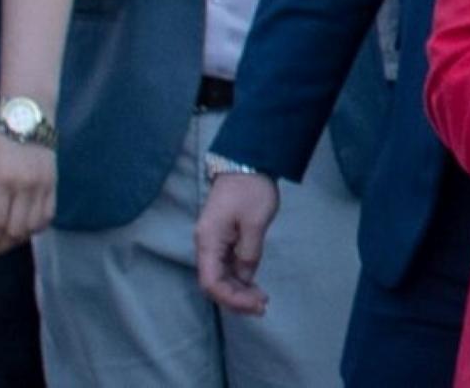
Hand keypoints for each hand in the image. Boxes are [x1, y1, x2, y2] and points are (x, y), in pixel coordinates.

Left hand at [0, 118, 55, 257]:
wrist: (29, 112)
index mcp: (2, 181)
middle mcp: (26, 187)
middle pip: (16, 229)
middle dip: (2, 245)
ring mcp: (43, 185)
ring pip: (34, 225)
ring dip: (19, 238)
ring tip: (6, 241)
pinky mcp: (54, 182)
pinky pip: (49, 213)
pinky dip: (38, 226)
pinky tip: (27, 228)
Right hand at [194, 171, 279, 315]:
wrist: (246, 163)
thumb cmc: (251, 190)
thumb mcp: (255, 223)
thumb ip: (249, 253)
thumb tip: (244, 278)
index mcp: (208, 242)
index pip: (211, 282)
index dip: (231, 298)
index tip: (255, 304)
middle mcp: (206, 245)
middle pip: (215, 282)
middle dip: (236, 298)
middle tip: (263, 306)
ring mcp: (213, 242)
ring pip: (221, 276)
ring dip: (238, 290)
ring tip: (261, 300)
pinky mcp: (223, 238)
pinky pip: (227, 265)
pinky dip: (239, 278)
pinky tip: (253, 285)